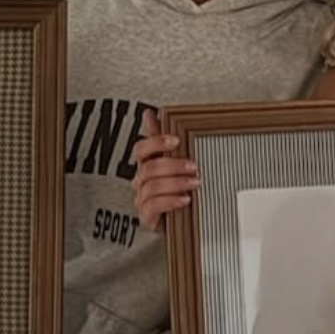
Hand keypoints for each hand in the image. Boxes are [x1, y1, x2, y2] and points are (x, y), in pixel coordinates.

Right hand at [132, 108, 199, 232]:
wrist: (183, 219)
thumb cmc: (177, 189)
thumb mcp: (174, 162)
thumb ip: (163, 141)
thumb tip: (152, 114)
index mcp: (147, 165)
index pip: (141, 149)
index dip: (156, 142)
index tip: (175, 140)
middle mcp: (142, 182)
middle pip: (148, 168)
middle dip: (173, 165)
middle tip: (193, 166)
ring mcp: (143, 199)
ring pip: (151, 186)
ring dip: (175, 183)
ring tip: (194, 183)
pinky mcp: (147, 217)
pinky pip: (153, 206)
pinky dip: (170, 200)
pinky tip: (184, 199)